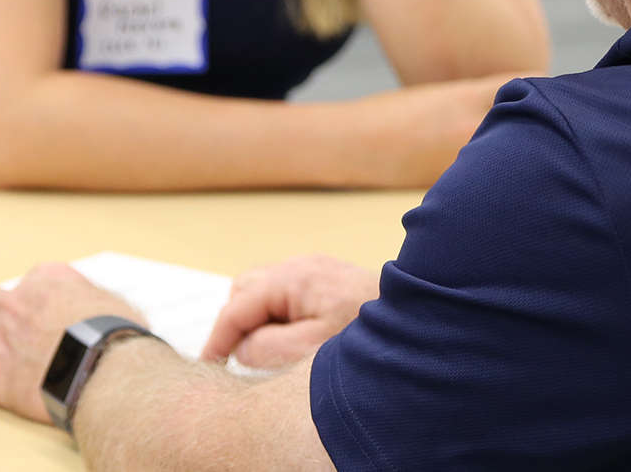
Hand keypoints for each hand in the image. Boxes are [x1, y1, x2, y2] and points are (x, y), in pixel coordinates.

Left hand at [0, 263, 142, 423]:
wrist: (106, 370)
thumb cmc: (116, 339)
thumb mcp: (113, 303)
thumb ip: (92, 299)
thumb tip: (96, 306)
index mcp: (46, 280)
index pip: (26, 284)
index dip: (31, 304)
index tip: (39, 318)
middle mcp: (15, 302)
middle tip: (11, 338)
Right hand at [200, 255, 378, 368]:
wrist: (422, 323)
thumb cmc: (370, 339)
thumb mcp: (309, 351)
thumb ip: (266, 347)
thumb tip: (241, 346)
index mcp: (294, 278)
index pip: (237, 306)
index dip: (217, 338)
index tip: (209, 364)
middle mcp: (301, 265)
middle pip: (245, 290)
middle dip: (236, 322)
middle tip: (239, 358)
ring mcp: (316, 268)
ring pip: (264, 289)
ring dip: (257, 317)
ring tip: (268, 349)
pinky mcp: (328, 278)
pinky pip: (287, 292)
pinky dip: (278, 312)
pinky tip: (293, 336)